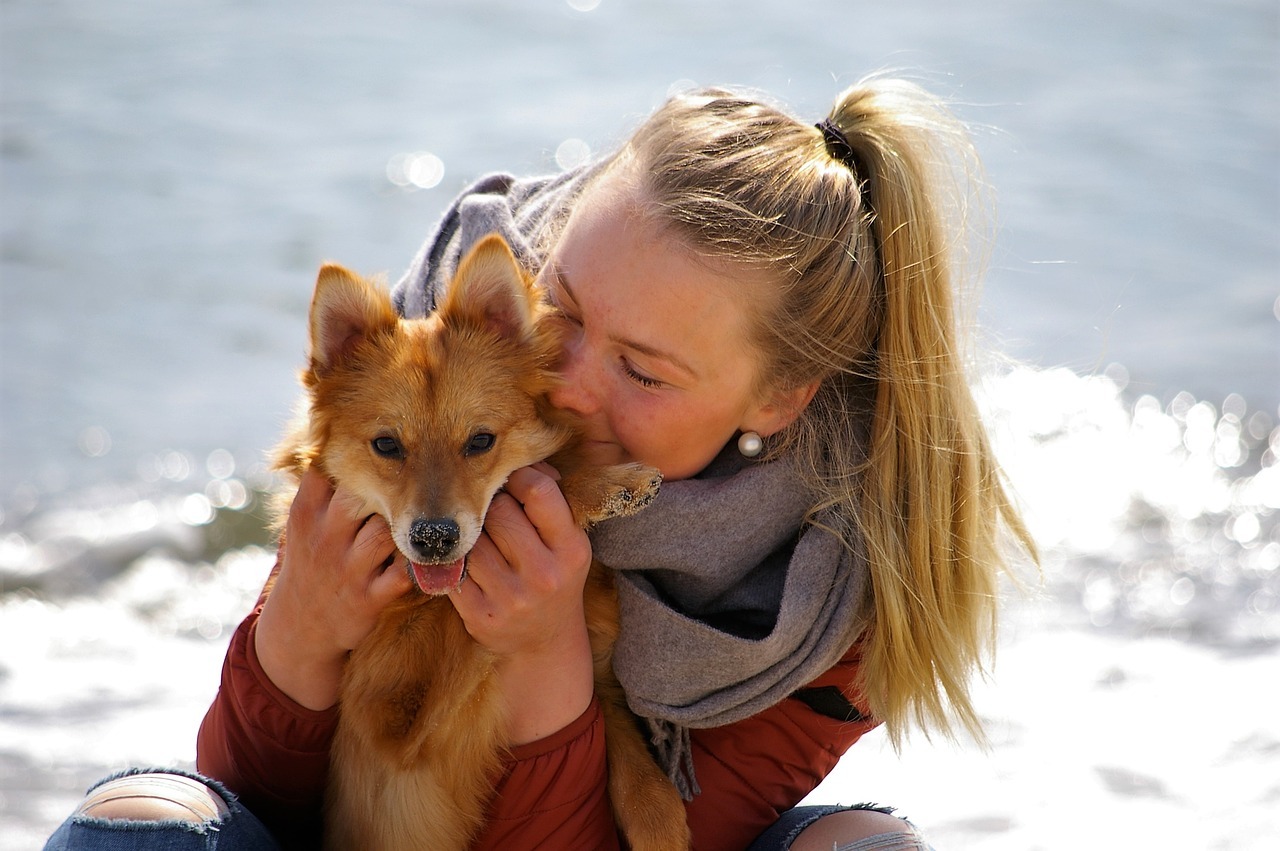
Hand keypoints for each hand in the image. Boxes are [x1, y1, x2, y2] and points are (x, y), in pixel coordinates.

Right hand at [255, 468, 412, 709]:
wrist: (300, 627)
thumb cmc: (313, 560)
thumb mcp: (306, 522)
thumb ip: (326, 485)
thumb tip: (343, 433)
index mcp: (307, 514)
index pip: (328, 471)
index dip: (358, 457)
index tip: (385, 449)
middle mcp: (325, 539)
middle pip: (360, 497)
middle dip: (388, 488)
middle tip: (414, 482)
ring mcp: (347, 570)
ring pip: (385, 533)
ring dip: (407, 526)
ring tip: (424, 518)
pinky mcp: (369, 599)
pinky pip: (403, 573)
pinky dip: (421, 563)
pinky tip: (434, 553)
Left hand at [449, 464, 595, 743]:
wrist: (544, 643)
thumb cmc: (554, 577)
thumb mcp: (567, 544)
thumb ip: (549, 505)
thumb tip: (521, 460)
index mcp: (572, 550)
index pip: (538, 491)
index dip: (518, 477)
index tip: (510, 481)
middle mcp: (545, 574)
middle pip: (498, 511)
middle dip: (490, 505)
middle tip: (490, 509)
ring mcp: (512, 598)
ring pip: (472, 541)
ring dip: (471, 535)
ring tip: (481, 539)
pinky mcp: (481, 616)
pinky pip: (455, 571)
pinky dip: (456, 563)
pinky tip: (466, 563)